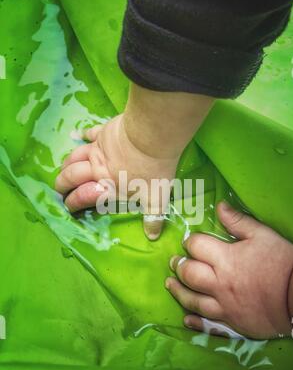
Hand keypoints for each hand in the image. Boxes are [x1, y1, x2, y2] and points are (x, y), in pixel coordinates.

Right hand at [55, 114, 178, 239]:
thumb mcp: (156, 198)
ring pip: (75, 157)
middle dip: (62, 184)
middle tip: (58, 189)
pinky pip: (89, 133)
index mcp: (107, 187)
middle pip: (72, 177)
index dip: (72, 203)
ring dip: (67, 164)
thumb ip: (153, 218)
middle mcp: (97, 169)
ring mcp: (98, 150)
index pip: (84, 197)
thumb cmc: (153, 170)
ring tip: (62, 169)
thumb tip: (152, 237)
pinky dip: (82, 134)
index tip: (66, 206)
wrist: (150, 138)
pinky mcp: (103, 133)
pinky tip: (76, 135)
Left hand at [166, 202, 292, 338]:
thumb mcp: (262, 235)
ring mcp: (224, 305)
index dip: (190, 242)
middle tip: (174, 262)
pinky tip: (186, 319)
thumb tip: (219, 206)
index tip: (190, 242)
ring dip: (178, 291)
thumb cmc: (282, 261)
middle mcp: (219, 282)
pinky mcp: (232, 322)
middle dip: (178, 265)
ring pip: (192, 300)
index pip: (197, 246)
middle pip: (189, 274)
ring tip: (170, 284)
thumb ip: (238, 222)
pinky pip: (207, 324)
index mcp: (226, 258)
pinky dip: (194, 322)